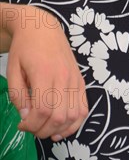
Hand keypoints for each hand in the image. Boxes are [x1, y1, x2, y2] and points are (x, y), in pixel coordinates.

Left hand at [2, 3, 87, 139]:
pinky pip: (84, 108)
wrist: (42, 28)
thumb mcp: (12, 70)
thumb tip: (27, 116)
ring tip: (44, 128)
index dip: (31, 125)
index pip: (43, 110)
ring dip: (59, 129)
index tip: (21, 124)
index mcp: (44, 73)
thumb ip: (17, 95)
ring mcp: (75, 80)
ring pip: (74, 116)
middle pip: (59, 116)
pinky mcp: (81, 81)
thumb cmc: (24, 48)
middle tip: (30, 127)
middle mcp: (64, 77)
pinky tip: (61, 128)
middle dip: (43, 130)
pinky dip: (75, 123)